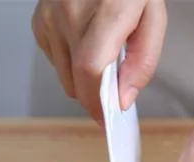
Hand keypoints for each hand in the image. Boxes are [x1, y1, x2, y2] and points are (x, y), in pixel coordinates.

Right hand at [31, 0, 166, 121]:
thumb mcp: (153, 17)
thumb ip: (143, 61)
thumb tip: (123, 99)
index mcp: (106, 8)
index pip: (90, 68)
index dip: (97, 102)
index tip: (108, 119)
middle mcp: (70, 11)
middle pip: (75, 79)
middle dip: (95, 97)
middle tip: (114, 95)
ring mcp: (49, 15)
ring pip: (64, 76)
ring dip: (84, 80)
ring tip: (102, 57)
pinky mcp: (39, 19)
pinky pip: (53, 60)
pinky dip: (70, 63)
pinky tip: (85, 44)